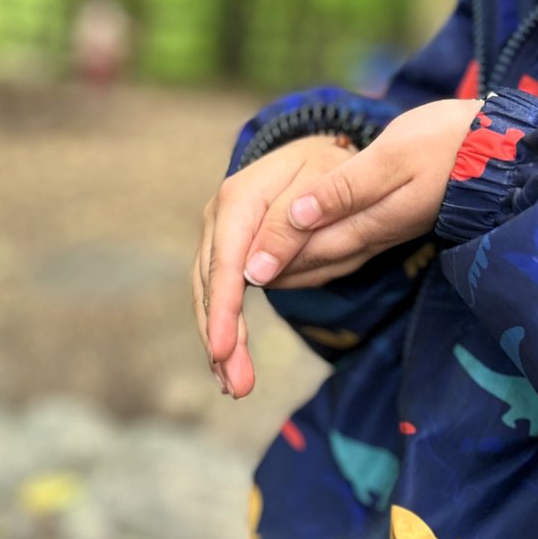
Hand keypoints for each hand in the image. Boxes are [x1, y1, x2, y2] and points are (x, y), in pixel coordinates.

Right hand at [191, 134, 356, 397]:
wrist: (321, 152)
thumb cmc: (328, 169)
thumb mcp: (321, 186)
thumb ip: (290, 227)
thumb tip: (256, 273)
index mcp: (241, 197)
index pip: (226, 260)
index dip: (223, 308)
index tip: (225, 349)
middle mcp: (219, 216)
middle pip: (211, 285)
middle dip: (220, 337)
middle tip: (236, 386)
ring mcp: (219, 234)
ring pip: (209, 295)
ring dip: (220, 342)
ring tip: (234, 386)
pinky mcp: (227, 250)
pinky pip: (219, 294)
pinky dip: (224, 328)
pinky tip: (229, 364)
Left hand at [243, 97, 483, 287]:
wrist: (498, 154)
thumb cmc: (449, 145)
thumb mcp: (394, 158)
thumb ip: (344, 189)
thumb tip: (297, 215)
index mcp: (367, 220)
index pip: (301, 245)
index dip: (263, 261)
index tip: (230, 281)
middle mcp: (368, 236)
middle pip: (304, 265)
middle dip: (268, 281)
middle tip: (226, 306)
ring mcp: (378, 235)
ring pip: (317, 263)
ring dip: (282, 277)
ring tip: (245, 288)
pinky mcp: (384, 227)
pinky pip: (333, 254)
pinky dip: (304, 262)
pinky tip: (288, 261)